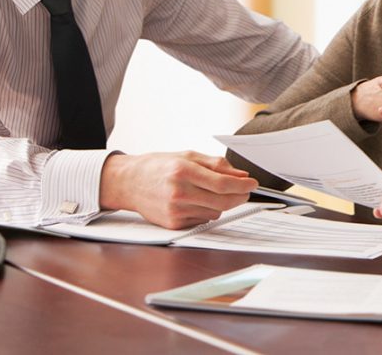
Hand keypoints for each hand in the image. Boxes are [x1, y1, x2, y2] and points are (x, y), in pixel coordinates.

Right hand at [99, 151, 257, 228]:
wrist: (128, 183)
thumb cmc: (159, 166)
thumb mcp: (187, 156)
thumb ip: (216, 165)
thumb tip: (241, 175)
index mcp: (183, 172)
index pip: (222, 183)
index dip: (242, 185)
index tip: (253, 183)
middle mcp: (179, 193)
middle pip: (222, 201)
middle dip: (239, 196)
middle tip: (245, 191)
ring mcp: (175, 211)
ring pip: (215, 212)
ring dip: (221, 203)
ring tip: (208, 192)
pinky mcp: (173, 224)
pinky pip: (203, 220)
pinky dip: (206, 211)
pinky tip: (195, 201)